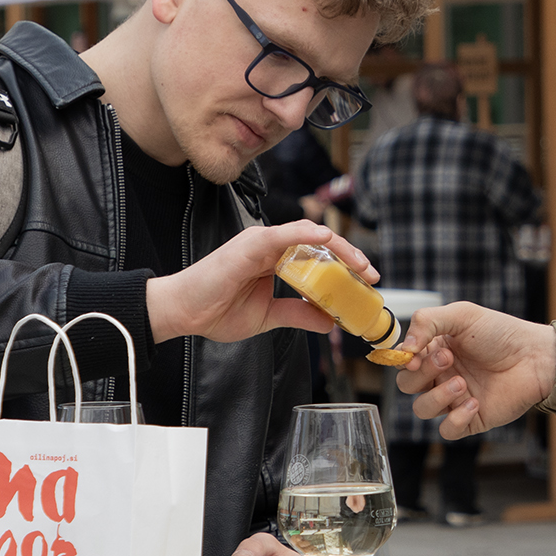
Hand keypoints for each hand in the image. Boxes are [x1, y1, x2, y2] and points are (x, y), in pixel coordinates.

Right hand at [145, 219, 373, 343]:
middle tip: (372, 274)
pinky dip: (307, 233)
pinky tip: (326, 239)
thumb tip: (329, 322)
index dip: (345, 267)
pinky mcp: (250, 245)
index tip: (367, 283)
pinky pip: (284, 233)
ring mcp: (261, 242)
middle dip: (350, 257)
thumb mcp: (269, 316)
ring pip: (309, 235)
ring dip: (338, 248)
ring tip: (359, 265)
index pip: (318, 256)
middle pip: (320, 243)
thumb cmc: (217, 310)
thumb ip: (298, 314)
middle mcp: (271, 245)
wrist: (183, 313)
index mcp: (275, 259)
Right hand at [396, 303, 555, 439]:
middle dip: (423, 373)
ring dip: (438, 396)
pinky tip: (474, 402)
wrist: (535, 357)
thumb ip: (427, 321)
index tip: (414, 355)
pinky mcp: (470, 419)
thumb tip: (405, 347)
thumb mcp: (462, 314)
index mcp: (435, 350)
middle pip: (408, 385)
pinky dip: (455, 419)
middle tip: (448, 359)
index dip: (403, 360)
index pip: (403, 361)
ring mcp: (454, 398)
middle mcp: (441, 375)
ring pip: (423, 409)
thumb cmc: (501, 333)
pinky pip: (447, 430)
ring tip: (462, 382)